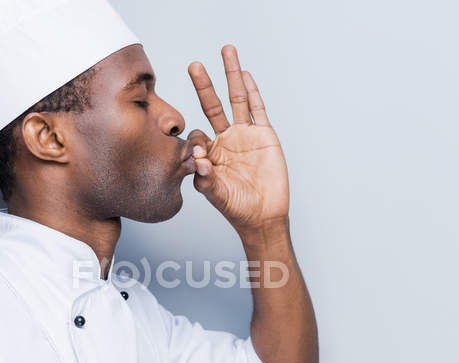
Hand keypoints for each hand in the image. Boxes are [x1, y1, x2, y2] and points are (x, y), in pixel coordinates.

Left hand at [187, 45, 289, 233]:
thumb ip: (205, 179)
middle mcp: (225, 139)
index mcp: (210, 152)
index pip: (196, 135)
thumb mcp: (216, 195)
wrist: (264, 215)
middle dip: (203, 85)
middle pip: (212, 105)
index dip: (193, 139)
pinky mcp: (265, 135)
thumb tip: (197, 159)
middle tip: (194, 65)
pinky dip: (252, 91)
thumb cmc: (237, 207)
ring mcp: (245, 135)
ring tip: (226, 50)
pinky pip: (257, 108)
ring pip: (237, 99)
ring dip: (231, 76)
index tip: (197, 153)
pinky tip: (245, 74)